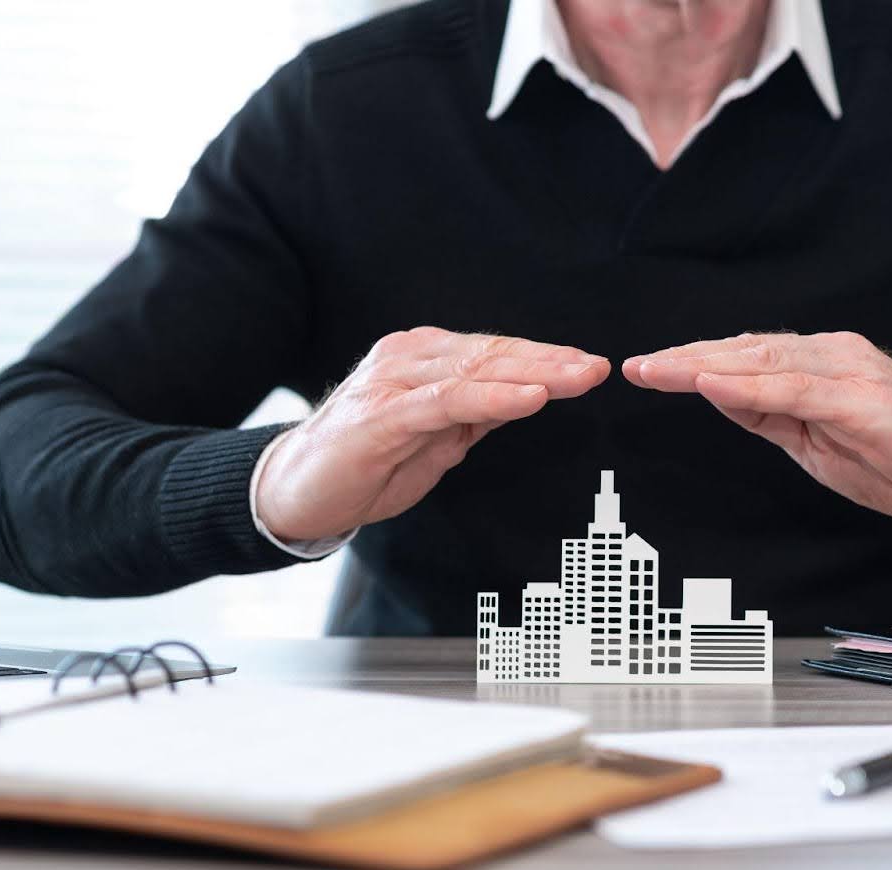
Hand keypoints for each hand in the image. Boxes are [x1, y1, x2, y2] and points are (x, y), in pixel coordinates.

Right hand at [257, 327, 608, 541]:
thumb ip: (475, 415)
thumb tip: (526, 397)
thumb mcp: (436, 440)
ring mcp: (393, 383)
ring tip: (577, 378)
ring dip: (534, 374)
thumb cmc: (364, 466)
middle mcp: (408, 358)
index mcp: (424, 361)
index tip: (589, 365)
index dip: (545, 358)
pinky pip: (448, 402)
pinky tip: (530, 400)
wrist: (294, 493)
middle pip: (493, 355)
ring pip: (477, 370)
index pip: (494, 353)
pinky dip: (494, 399)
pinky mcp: (383, 415)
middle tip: (598, 368)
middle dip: (551, 362)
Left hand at [622, 332, 891, 522]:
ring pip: (765, 361)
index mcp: (820, 366)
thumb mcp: (817, 442)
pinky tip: (714, 386)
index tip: (647, 368)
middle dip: (686, 359)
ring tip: (660, 370)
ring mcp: (849, 374)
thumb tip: (720, 395)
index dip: (694, 360)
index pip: (747, 356)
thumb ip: (771, 415)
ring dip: (706, 365)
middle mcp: (833, 356)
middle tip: (637, 367)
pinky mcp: (864, 400)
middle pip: (747, 351)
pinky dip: (750, 387)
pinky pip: (796, 390)